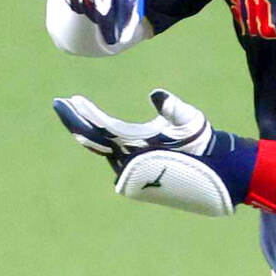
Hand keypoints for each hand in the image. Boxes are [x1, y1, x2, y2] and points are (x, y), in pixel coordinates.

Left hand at [52, 89, 211, 172]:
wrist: (215, 172)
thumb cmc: (203, 143)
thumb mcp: (190, 120)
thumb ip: (172, 106)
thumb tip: (155, 93)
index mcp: (137, 147)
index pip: (102, 128)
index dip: (85, 114)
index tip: (71, 99)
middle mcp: (127, 163)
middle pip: (92, 139)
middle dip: (75, 120)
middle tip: (60, 103)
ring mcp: (128, 175)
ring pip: (102, 149)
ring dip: (88, 131)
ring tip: (75, 112)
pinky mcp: (133, 182)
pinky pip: (112, 158)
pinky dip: (102, 143)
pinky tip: (93, 131)